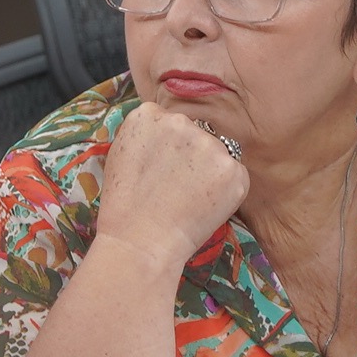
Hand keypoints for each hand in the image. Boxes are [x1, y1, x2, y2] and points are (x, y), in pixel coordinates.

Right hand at [94, 102, 248, 273]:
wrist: (140, 241)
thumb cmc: (125, 207)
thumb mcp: (121, 155)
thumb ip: (147, 136)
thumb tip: (168, 135)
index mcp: (148, 115)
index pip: (170, 122)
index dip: (169, 148)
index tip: (161, 170)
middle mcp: (180, 121)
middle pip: (196, 133)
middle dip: (191, 156)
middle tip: (174, 188)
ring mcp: (209, 144)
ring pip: (217, 154)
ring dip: (209, 172)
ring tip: (187, 200)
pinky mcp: (232, 169)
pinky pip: (235, 175)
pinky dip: (226, 191)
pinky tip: (203, 207)